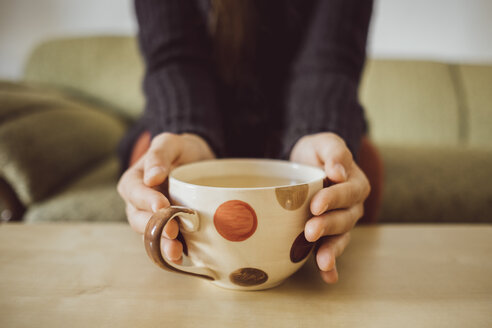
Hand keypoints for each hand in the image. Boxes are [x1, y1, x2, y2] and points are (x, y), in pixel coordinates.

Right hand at [117, 132, 214, 262]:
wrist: (199, 162)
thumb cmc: (181, 150)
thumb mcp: (170, 143)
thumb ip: (159, 155)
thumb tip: (151, 177)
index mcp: (134, 182)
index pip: (135, 193)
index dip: (147, 200)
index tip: (162, 205)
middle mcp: (139, 205)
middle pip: (140, 220)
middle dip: (155, 227)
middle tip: (172, 231)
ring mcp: (153, 220)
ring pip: (151, 236)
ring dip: (162, 245)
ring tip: (175, 251)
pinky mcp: (169, 232)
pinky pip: (166, 244)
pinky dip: (172, 252)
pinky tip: (182, 257)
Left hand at [290, 132, 369, 282]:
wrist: (305, 162)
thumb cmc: (316, 152)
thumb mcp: (323, 143)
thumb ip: (334, 152)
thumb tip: (338, 171)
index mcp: (355, 182)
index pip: (348, 192)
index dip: (334, 199)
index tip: (316, 204)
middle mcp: (352, 206)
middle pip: (345, 218)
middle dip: (328, 225)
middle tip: (310, 230)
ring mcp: (341, 222)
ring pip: (341, 237)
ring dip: (332, 250)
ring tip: (322, 261)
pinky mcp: (328, 235)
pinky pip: (332, 250)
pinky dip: (332, 265)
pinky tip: (328, 277)